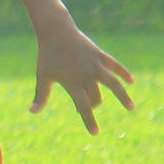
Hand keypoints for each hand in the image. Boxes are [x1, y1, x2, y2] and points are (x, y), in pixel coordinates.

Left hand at [30, 14, 134, 134]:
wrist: (56, 31)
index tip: (95, 132)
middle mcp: (86, 75)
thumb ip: (41, 95)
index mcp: (72, 83)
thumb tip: (32, 112)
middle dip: (93, 104)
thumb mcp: (43, 76)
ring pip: (113, 84)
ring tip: (131, 108)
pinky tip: (131, 81)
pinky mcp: (99, 55)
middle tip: (89, 105)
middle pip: (96, 97)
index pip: (83, 107)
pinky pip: (114, 65)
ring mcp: (95, 65)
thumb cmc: (47, 55)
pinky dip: (123, 72)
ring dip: (123, 96)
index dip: (89, 121)